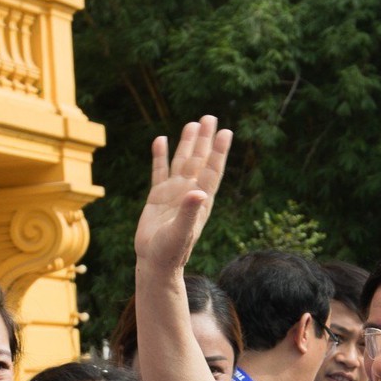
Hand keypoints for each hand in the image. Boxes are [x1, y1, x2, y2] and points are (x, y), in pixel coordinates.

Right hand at [134, 115, 231, 271]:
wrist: (154, 262)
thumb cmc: (170, 252)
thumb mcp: (181, 233)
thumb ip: (189, 212)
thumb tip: (198, 192)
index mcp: (200, 200)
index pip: (212, 171)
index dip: (219, 151)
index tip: (225, 132)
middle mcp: (189, 192)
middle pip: (199, 160)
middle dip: (205, 140)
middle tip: (210, 117)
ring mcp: (173, 193)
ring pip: (182, 162)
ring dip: (187, 143)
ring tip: (193, 123)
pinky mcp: (157, 197)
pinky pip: (160, 171)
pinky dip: (160, 156)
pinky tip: (161, 140)